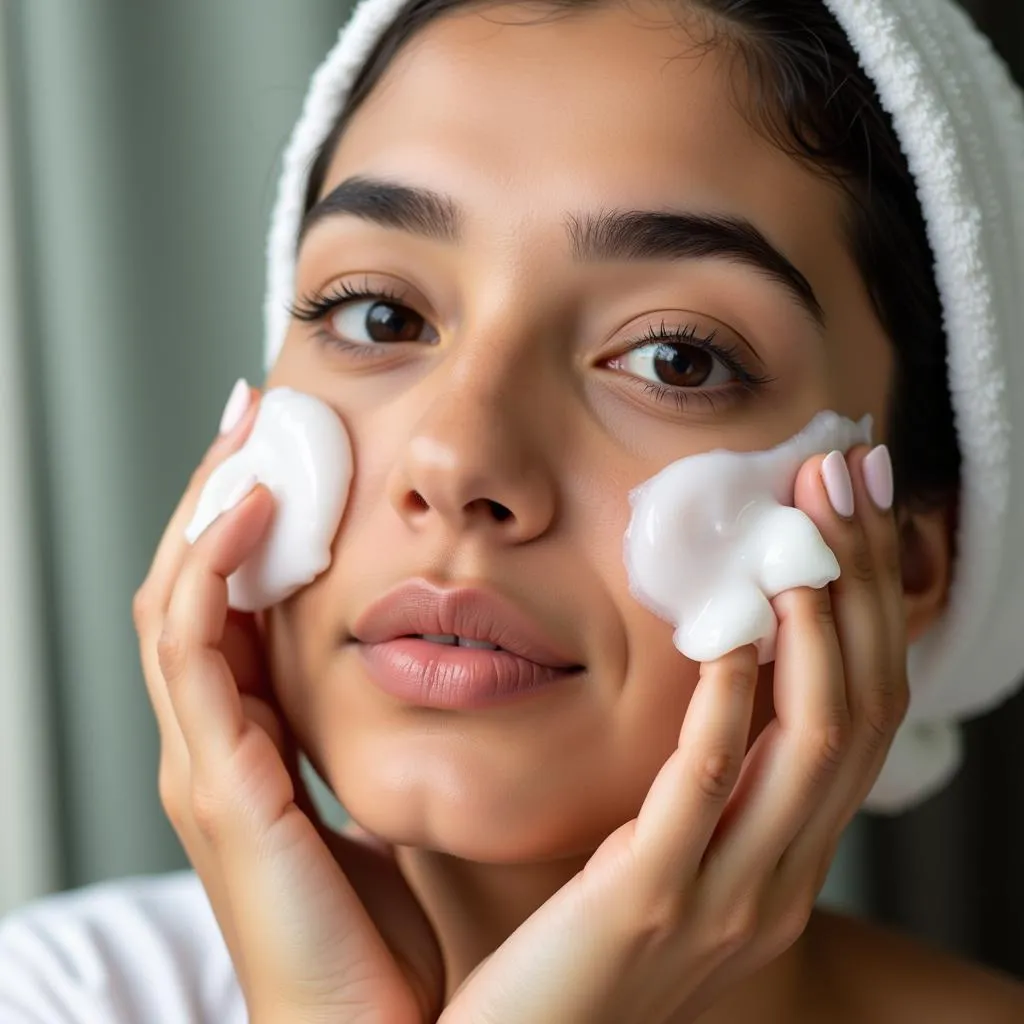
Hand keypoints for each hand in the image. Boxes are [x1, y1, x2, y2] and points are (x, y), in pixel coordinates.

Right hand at [132, 388, 442, 1023]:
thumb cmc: (380, 932)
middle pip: (191, 586)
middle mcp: (210, 744)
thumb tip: (418, 675)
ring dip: (210, 511)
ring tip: (250, 436)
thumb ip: (372, 742)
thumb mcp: (377, 807)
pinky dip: (212, 574)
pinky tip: (253, 515)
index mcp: (249, 744)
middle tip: (257, 414)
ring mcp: (202, 763)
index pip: (229, 606)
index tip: (285, 449)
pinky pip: (194, 653)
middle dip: (219, 494)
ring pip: (178, 602)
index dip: (247, 524)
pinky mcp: (218, 785)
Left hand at [440, 446, 906, 1023]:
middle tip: (844, 476)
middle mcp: (784, 874)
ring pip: (817, 739)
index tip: (852, 505)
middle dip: (860, 581)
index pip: (862, 711)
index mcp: (786, 856)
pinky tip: (723, 629)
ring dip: (816, 623)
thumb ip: (686, 778)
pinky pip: (709, 783)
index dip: (869, 602)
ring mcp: (731, 892)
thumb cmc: (575, 949)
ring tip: (799, 530)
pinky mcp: (654, 899)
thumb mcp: (657, 856)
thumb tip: (680, 658)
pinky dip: (729, 699)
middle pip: (862, 705)